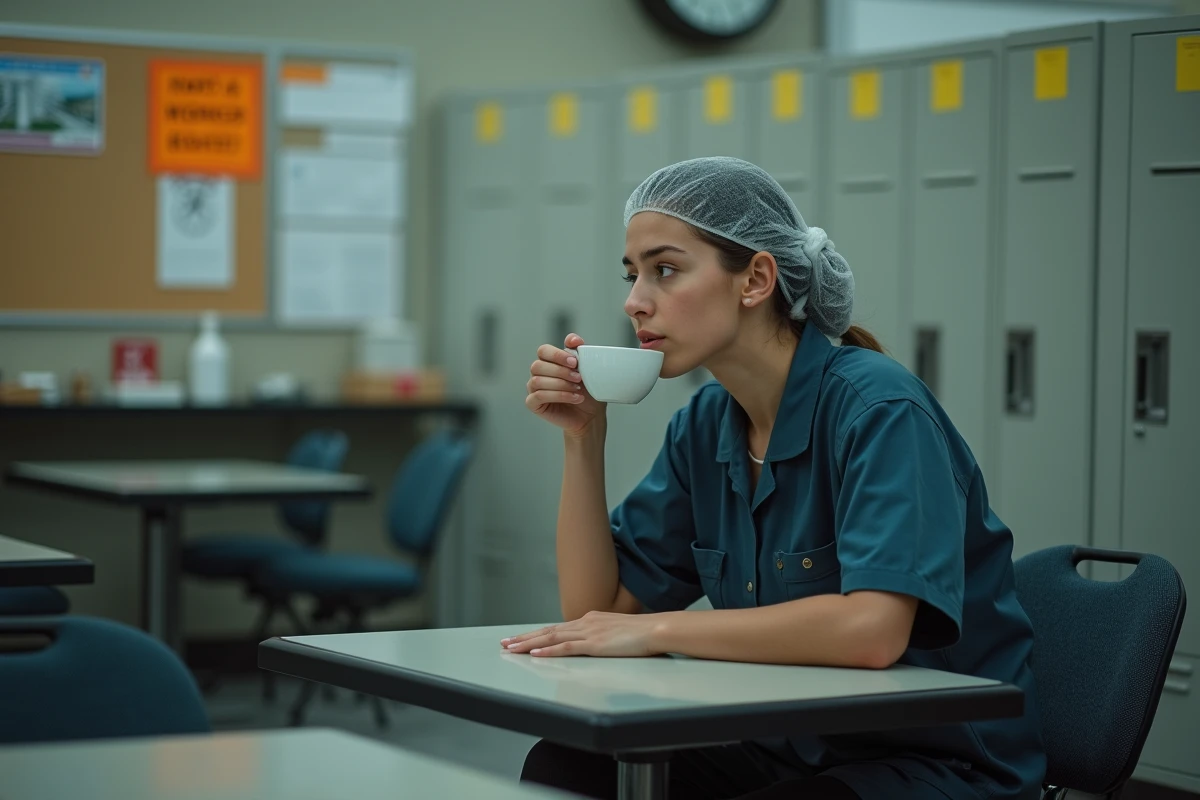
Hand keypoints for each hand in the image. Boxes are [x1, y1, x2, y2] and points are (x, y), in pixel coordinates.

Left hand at [500, 611, 669, 657]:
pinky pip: (567, 648)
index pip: (557, 628)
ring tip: (511, 648)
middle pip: (548, 631)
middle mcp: (585, 622)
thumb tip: (597, 645)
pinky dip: (549, 650)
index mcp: (590, 620)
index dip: (537, 633)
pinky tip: (535, 653)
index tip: (520, 638)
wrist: (657, 628)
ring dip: (529, 643)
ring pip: (552, 637)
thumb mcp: (618, 633)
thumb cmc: (642, 634)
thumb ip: (603, 637)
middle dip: (524, 637)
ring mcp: (589, 633)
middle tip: (504, 643)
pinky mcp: (595, 644)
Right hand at [526, 333, 604, 436]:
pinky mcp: (533, 403)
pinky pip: (539, 396)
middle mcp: (538, 373)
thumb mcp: (586, 368)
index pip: (543, 350)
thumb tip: (572, 339)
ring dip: (561, 384)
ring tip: (578, 389)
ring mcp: (533, 388)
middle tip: (579, 378)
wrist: (591, 414)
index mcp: (548, 361)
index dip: (557, 355)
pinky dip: (559, 396)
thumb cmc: (588, 391)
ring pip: (537, 381)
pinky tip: (574, 398)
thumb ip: (578, 351)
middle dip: (560, 371)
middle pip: (538, 365)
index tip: (575, 362)